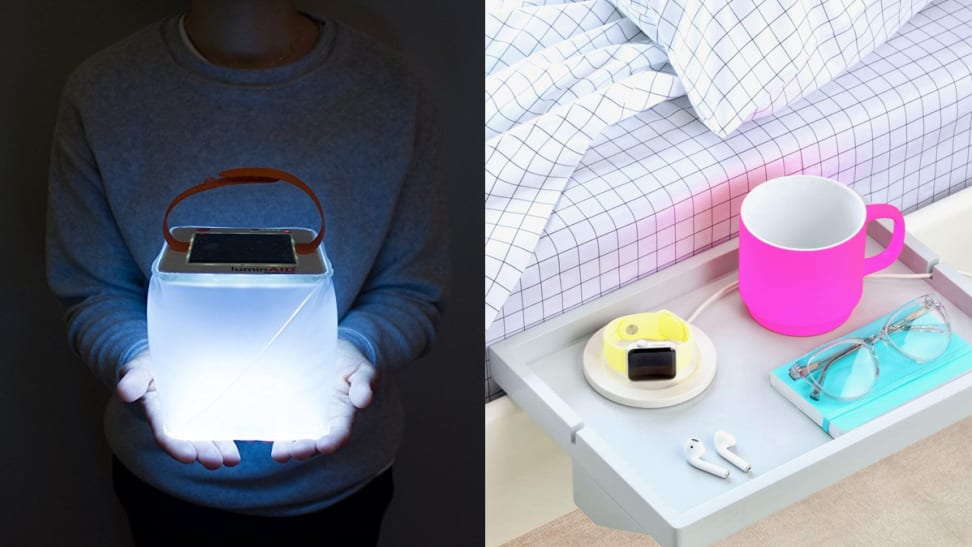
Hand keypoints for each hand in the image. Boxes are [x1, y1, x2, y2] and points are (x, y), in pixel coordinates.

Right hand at [117, 353, 240, 469]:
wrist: (165, 357)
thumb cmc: (148, 364)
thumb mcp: (138, 367)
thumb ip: (133, 378)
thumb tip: (124, 392)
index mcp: (155, 410)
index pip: (164, 431)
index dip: (174, 444)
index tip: (187, 456)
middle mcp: (175, 419)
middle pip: (188, 439)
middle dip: (201, 451)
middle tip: (214, 463)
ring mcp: (192, 416)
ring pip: (206, 436)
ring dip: (219, 449)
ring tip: (232, 460)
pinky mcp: (210, 410)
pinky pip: (222, 424)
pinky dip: (234, 433)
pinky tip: (251, 440)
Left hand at [271, 339, 377, 461]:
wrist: (325, 352)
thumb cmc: (348, 363)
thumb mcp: (360, 370)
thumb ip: (363, 384)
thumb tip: (365, 400)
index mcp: (342, 416)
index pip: (339, 433)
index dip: (333, 441)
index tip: (326, 445)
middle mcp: (320, 423)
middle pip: (313, 442)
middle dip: (306, 449)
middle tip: (298, 451)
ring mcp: (300, 419)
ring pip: (292, 439)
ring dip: (286, 448)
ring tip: (280, 453)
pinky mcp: (282, 411)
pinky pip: (273, 425)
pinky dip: (266, 432)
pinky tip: (256, 436)